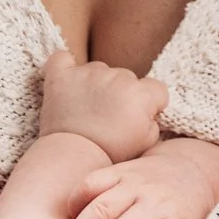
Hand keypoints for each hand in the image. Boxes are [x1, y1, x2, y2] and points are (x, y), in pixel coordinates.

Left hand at [37, 49, 166, 162]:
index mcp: (141, 93)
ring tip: (88, 110)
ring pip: (99, 70)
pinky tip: (68, 80)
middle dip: (122, 94)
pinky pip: (62, 58)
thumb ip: (153, 120)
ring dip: (97, 84)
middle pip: (127, 78)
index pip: (156, 89)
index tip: (137, 119)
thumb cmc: (112, 153)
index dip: (150, 105)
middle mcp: (118, 77)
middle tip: (109, 118)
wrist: (74, 159)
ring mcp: (88, 73)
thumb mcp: (147, 142)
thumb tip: (148, 109)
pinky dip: (65, 66)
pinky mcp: (62, 75)